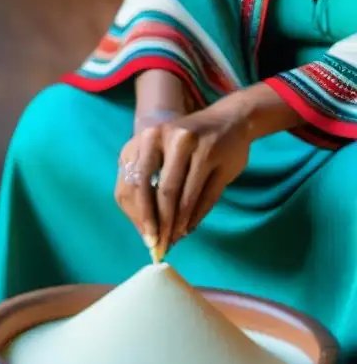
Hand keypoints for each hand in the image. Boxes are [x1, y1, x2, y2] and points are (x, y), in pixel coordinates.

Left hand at [116, 102, 251, 256]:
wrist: (229, 119)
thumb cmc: (183, 143)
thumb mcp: (157, 152)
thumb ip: (145, 184)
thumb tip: (143, 231)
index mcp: (147, 139)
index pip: (134, 184)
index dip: (138, 215)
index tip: (144, 236)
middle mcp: (172, 140)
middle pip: (160, 192)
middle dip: (159, 224)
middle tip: (160, 244)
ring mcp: (200, 148)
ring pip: (185, 197)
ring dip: (178, 224)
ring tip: (174, 239)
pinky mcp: (222, 160)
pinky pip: (207, 197)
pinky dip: (196, 217)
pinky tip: (189, 227)